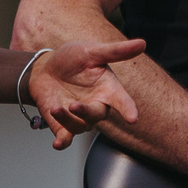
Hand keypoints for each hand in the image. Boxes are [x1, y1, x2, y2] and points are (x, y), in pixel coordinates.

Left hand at [28, 37, 146, 149]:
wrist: (44, 69)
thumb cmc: (72, 59)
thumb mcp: (92, 51)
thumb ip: (115, 51)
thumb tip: (143, 43)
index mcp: (107, 89)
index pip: (122, 101)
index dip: (128, 109)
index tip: (133, 118)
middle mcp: (96, 105)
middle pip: (98, 116)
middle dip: (86, 113)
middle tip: (74, 105)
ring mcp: (79, 117)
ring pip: (79, 126)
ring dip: (67, 120)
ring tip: (55, 108)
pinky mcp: (62, 124)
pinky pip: (65, 138)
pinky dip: (62, 142)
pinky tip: (57, 144)